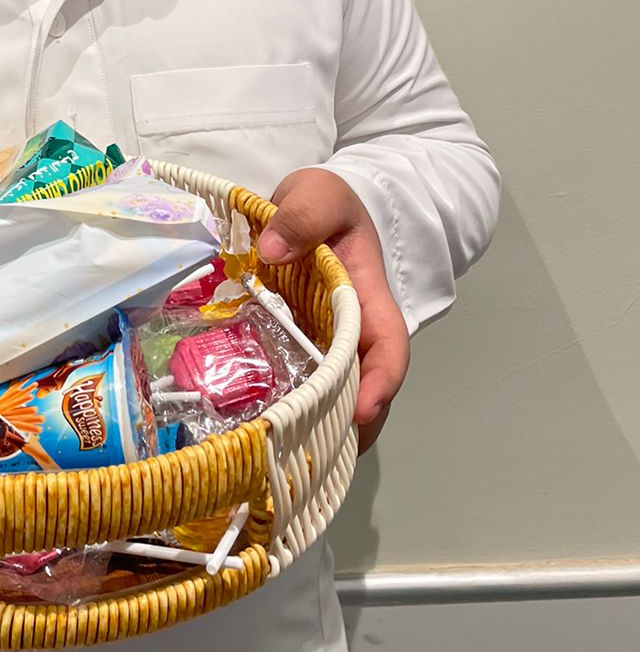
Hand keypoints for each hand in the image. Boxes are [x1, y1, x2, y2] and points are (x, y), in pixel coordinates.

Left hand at [260, 169, 409, 453]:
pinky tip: (262, 430)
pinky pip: (301, 383)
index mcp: (367, 296)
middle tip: (313, 457)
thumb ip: (303, 215)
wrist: (311, 205)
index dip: (381, 382)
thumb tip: (272, 251)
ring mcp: (326, 343)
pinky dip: (291, 409)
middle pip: (365, 388)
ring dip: (319, 426)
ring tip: (285, 457)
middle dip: (348, 426)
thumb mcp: (319, 194)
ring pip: (335, 395)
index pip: (388, 346)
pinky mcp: (298, 346)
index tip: (362, 413)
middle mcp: (353, 330)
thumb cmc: (326, 203)